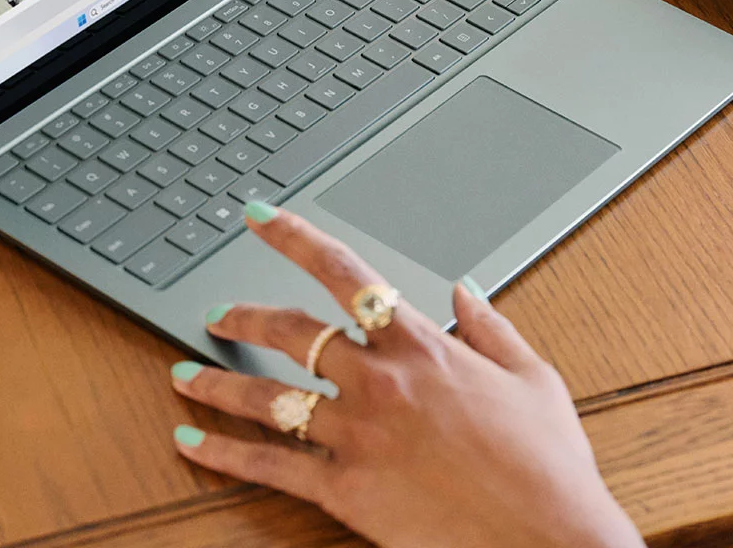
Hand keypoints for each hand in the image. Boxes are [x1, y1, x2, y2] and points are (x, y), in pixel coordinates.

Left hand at [171, 207, 641, 547]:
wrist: (547, 538)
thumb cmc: (548, 466)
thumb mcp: (534, 379)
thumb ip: (494, 328)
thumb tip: (466, 290)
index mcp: (425, 346)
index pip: (347, 274)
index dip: (295, 238)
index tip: (260, 217)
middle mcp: (381, 381)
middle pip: (293, 333)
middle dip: (245, 316)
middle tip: (216, 313)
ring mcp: (357, 435)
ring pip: (266, 397)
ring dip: (217, 382)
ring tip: (184, 374)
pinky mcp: (344, 489)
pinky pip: (269, 467)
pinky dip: (223, 453)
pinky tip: (193, 441)